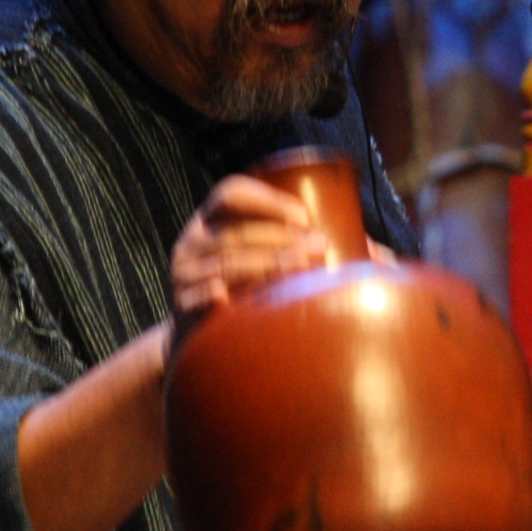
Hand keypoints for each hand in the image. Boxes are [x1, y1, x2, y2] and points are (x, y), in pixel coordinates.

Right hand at [170, 174, 325, 331]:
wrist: (197, 336)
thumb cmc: (239, 286)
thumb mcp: (249, 255)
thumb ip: (280, 242)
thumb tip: (349, 246)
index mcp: (209, 219)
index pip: (231, 194)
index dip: (267, 200)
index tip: (304, 217)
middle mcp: (191, 242)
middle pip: (235, 233)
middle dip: (280, 239)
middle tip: (318, 247)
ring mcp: (183, 274)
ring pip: (225, 265)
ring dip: (265, 265)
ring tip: (300, 268)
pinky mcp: (182, 307)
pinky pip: (199, 298)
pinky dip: (214, 295)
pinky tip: (229, 297)